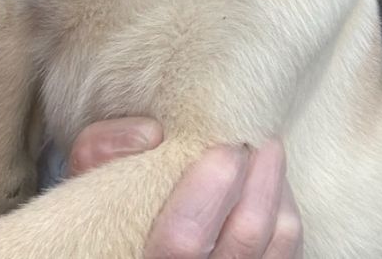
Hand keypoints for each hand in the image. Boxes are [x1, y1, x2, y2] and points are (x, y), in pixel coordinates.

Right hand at [69, 119, 302, 257]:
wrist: (133, 240)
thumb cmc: (113, 207)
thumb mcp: (89, 179)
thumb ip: (103, 151)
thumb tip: (151, 134)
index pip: (185, 239)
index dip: (212, 186)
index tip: (223, 144)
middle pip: (247, 237)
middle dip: (259, 174)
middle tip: (253, 135)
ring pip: (281, 240)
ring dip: (278, 185)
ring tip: (263, 149)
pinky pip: (291, 247)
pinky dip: (287, 207)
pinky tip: (270, 184)